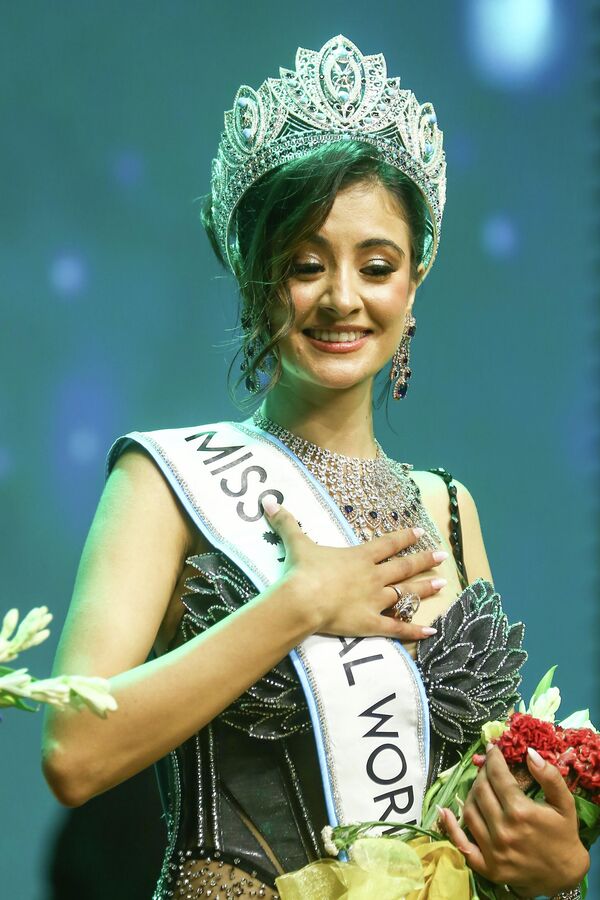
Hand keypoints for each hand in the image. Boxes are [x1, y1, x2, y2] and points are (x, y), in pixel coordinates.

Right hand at [262, 497, 446, 640]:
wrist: (303, 599)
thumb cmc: (303, 570)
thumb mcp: (296, 542)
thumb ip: (287, 522)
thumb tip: (268, 501)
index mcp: (360, 556)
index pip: (387, 544)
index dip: (404, 537)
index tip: (419, 532)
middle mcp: (373, 577)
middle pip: (403, 567)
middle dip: (423, 560)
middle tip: (442, 556)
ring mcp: (374, 600)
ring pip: (405, 594)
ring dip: (424, 588)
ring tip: (442, 584)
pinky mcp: (371, 623)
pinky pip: (397, 628)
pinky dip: (414, 630)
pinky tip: (432, 630)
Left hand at [440, 745, 589, 896]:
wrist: (565, 874)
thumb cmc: (564, 835)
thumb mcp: (564, 803)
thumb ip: (550, 776)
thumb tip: (529, 752)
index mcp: (521, 812)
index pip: (497, 776)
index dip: (493, 758)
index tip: (492, 748)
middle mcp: (503, 830)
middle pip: (480, 790)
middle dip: (483, 773)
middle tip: (488, 767)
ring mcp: (493, 850)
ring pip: (469, 810)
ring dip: (471, 793)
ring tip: (480, 786)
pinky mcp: (487, 866)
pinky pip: (462, 844)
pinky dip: (450, 827)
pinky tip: (444, 811)